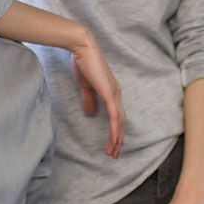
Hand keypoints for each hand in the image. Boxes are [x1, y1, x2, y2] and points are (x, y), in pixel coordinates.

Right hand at [70, 34, 124, 158]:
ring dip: (116, 138)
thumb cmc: (83, 64)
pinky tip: (114, 139)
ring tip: (112, 151)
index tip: (111, 144)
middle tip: (113, 154)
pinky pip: (114, 115)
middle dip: (117, 139)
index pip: (116, 116)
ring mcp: (114, 94)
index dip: (115, 131)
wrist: (83, 49)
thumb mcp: (86, 86)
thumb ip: (89, 99)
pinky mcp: (109, 93)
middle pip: (121, 122)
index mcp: (112, 92)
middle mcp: (117, 94)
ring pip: (119, 122)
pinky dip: (115, 129)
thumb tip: (91, 113)